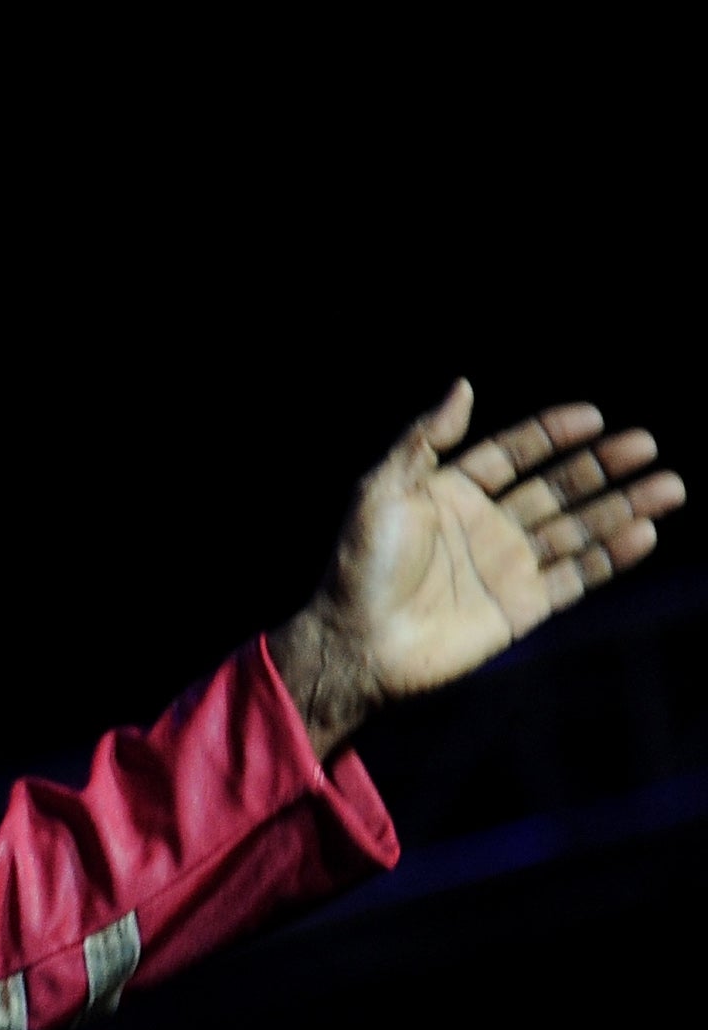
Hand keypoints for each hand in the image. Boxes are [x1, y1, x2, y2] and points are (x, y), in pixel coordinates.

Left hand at [271, 381, 683, 758]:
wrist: (358, 643)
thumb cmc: (360, 567)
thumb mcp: (382, 492)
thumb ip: (424, 440)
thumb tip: (463, 386)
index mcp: (449, 494)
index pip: (512, 455)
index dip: (551, 435)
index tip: (594, 417)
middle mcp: (484, 527)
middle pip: (556, 489)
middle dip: (602, 466)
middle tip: (645, 444)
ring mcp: (506, 567)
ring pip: (577, 530)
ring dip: (623, 508)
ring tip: (670, 486)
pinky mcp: (521, 607)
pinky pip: (576, 577)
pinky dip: (611, 556)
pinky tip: (644, 532)